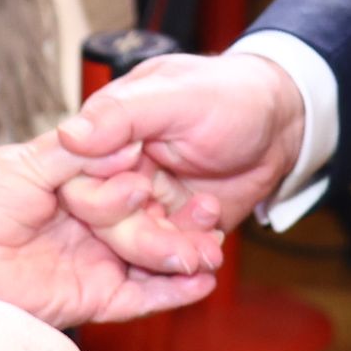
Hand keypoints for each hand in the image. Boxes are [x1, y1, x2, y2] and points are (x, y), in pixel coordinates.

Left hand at [0, 129, 223, 327]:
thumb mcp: (24, 163)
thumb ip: (77, 154)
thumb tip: (122, 139)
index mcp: (70, 181)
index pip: (127, 175)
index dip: (157, 173)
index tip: (186, 164)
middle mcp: (84, 221)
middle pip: (146, 218)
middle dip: (181, 216)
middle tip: (212, 210)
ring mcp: (88, 259)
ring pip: (149, 257)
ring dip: (184, 253)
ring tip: (217, 247)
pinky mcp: (88, 298)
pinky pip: (138, 296)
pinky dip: (170, 292)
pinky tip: (200, 280)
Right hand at [51, 50, 306, 248]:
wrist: (282, 125)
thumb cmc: (231, 95)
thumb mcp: (178, 97)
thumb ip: (122, 115)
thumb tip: (68, 135)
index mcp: (107, 132)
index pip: (78, 177)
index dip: (101, 196)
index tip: (141, 192)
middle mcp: (119, 170)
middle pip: (104, 220)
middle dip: (141, 239)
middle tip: (180, 247)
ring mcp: (146, 200)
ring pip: (135, 244)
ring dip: (171, 253)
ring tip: (207, 253)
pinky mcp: (172, 224)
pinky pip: (168, 254)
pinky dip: (191, 255)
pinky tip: (213, 248)